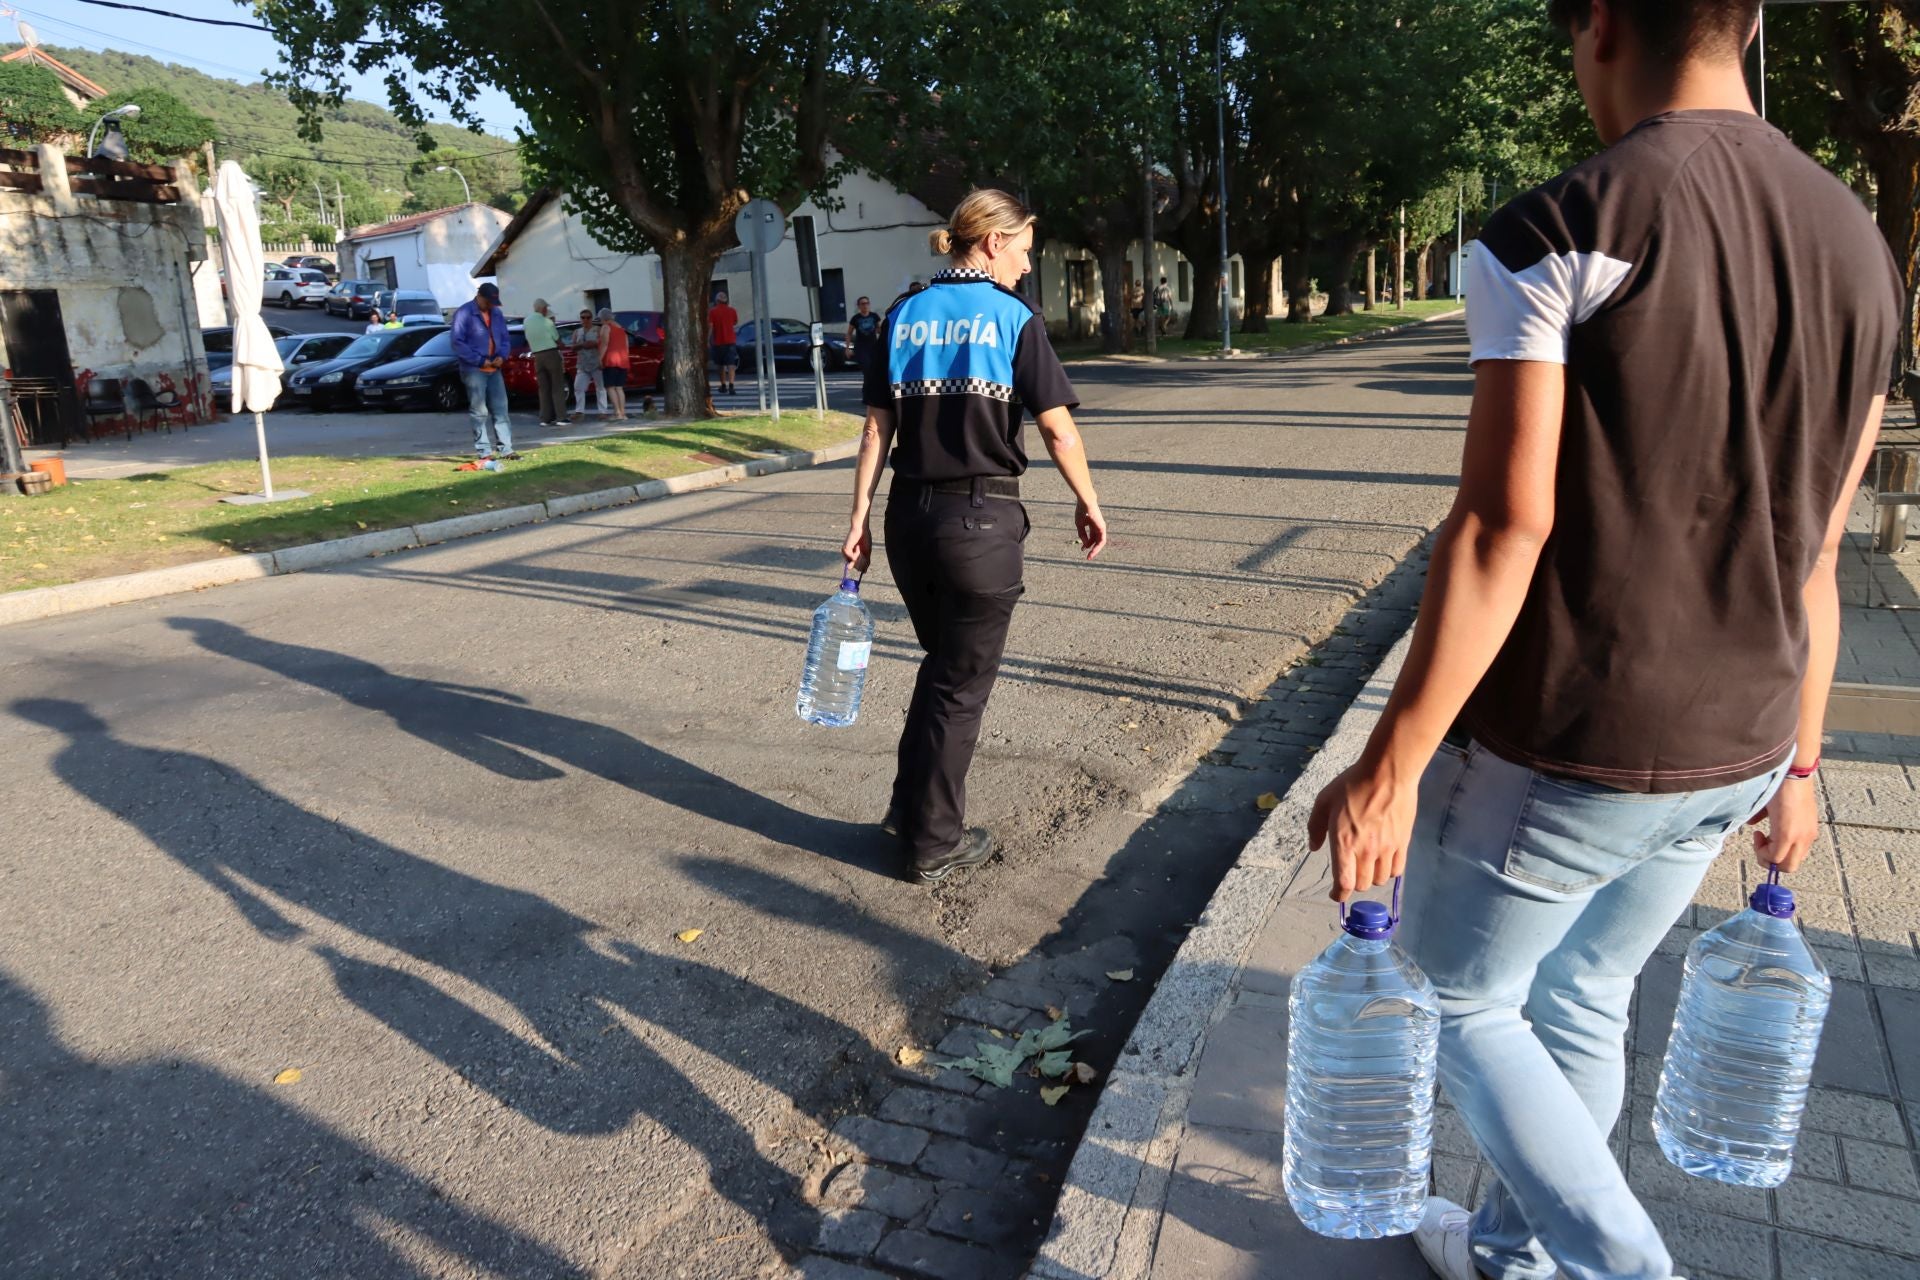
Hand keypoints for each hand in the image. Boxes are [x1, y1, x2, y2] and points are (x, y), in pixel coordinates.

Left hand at [843, 521, 871, 574]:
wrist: (862, 529)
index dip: (860, 566)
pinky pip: (852, 558)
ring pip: (853, 562)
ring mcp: (844, 552)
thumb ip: (866, 561)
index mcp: (851, 554)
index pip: (854, 566)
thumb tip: (864, 572)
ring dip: (858, 556)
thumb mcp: (867, 552)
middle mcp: (846, 554)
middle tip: (862, 553)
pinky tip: (857, 546)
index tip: (864, 562)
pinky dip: (856, 553)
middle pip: (853, 566)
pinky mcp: (844, 550)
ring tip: (859, 547)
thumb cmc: (864, 538)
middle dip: (860, 561)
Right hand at [1076, 501, 1107, 559]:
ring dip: (1095, 550)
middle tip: (1088, 557)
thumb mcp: (1079, 525)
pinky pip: (1102, 540)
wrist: (1086, 503)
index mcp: (1092, 525)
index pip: (1091, 537)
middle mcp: (1098, 527)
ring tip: (1090, 556)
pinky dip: (1097, 546)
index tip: (1082, 549)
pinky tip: (1092, 550)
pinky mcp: (1102, 528)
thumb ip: (1082, 534)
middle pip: (1096, 540)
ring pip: (1100, 542)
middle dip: (1091, 549)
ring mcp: (1101, 528)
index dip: (1086, 544)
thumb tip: (1085, 544)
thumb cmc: (1082, 511)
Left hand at [1308, 761, 1417, 901]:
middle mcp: (1366, 851)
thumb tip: (1314, 847)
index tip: (1336, 895)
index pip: (1344, 883)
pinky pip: (1397, 870)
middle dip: (1353, 883)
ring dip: (1371, 877)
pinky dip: (1389, 872)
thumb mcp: (1324, 801)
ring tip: (1367, 865)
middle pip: (1362, 884)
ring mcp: (1387, 849)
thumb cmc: (1352, 784)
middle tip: (1350, 871)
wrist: (1387, 773)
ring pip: (1380, 879)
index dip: (1339, 894)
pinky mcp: (1403, 843)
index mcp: (1344, 843)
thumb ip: (1315, 827)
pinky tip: (1384, 862)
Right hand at [1750, 775, 1818, 873]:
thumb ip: (1766, 817)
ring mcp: (1800, 838)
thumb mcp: (1777, 806)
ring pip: (1785, 866)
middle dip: (1770, 861)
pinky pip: (1775, 856)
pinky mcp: (1788, 835)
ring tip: (1759, 838)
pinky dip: (1763, 851)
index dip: (1776, 853)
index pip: (1794, 857)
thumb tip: (1752, 824)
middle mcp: (1806, 838)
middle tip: (1760, 844)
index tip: (1762, 836)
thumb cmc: (1785, 783)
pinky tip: (1758, 834)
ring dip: (1767, 857)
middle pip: (1790, 867)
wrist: (1793, 771)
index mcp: (1806, 832)